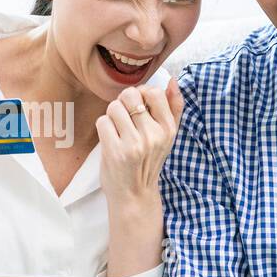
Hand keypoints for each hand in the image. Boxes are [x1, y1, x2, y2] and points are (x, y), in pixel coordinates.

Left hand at [97, 77, 183, 209]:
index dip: (140, 94)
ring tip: (117, 131)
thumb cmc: (148, 162)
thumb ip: (173, 108)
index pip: (153, 92)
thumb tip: (173, 81)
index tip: (137, 107)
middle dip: (122, 103)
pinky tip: (110, 140)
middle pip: (129, 96)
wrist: (134, 195)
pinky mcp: (115, 151)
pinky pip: (102, 121)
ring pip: (114, 107)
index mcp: (168, 129)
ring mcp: (134, 144)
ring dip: (111, 116)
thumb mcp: (167, 136)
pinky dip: (103, 129)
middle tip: (123, 118)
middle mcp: (153, 135)